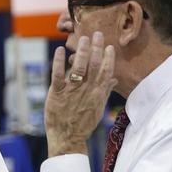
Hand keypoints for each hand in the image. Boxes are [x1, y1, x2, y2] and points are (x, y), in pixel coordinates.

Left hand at [46, 32, 116, 156]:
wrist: (67, 138)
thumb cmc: (82, 124)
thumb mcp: (97, 108)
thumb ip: (105, 91)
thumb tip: (114, 79)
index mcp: (97, 94)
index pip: (106, 72)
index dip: (108, 58)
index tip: (109, 46)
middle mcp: (86, 90)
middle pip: (93, 66)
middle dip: (96, 49)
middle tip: (97, 34)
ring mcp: (72, 91)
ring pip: (79, 68)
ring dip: (81, 52)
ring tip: (83, 39)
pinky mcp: (57, 93)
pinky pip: (58, 75)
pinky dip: (59, 62)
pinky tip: (60, 50)